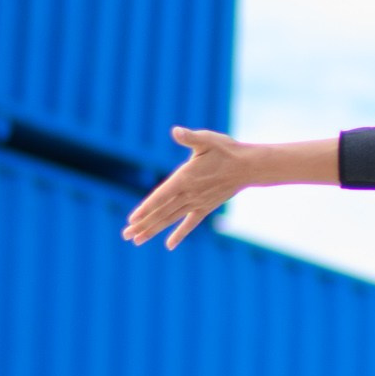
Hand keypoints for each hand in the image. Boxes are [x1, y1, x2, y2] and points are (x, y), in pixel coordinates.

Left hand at [125, 129, 255, 251]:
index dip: (146, 208)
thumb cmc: (226, 150)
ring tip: (137, 240)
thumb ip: (190, 137)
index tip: (131, 220)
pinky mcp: (205, 207)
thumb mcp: (207, 140)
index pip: (161, 196)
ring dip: (153, 229)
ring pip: (171, 219)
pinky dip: (179, 233)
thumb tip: (176, 131)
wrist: (249, 166)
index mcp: (185, 178)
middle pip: (162, 212)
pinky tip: (169, 245)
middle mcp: (189, 194)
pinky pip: (190, 223)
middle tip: (125, 235)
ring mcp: (197, 203)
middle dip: (143, 224)